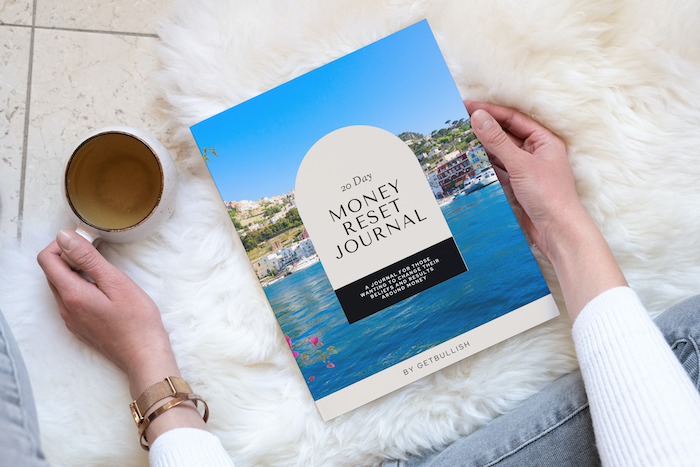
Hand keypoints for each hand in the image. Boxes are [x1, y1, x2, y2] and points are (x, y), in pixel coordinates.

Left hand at [37, 230, 205, 442]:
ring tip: (104, 272)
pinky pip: (71, 300)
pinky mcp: (80, 327)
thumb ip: (87, 258)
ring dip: (75, 272)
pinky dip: (81, 287)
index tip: (87, 242)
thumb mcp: (115, 282)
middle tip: (98, 253)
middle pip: (52, 272)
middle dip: (69, 256)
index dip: (62, 244)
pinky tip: (104, 291)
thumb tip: (63, 237)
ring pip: (61, 286)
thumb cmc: (136, 319)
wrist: (144, 354)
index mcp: (71, 294)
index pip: (47, 259)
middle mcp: (65, 307)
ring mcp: (71, 319)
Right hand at [465, 101, 626, 318]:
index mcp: (544, 140)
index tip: (466, 106)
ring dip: (482, 146)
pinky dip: (484, 164)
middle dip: (483, 127)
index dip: (489, 111)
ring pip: (500, 151)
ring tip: (460, 139)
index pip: (512, 119)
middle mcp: (536, 152)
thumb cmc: (549, 196)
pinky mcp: (518, 185)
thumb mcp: (521, 164)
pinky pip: (498, 168)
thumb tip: (478, 117)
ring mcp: (526, 169)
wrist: (557, 232)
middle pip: (505, 133)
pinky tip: (470, 160)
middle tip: (459, 121)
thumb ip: (498, 140)